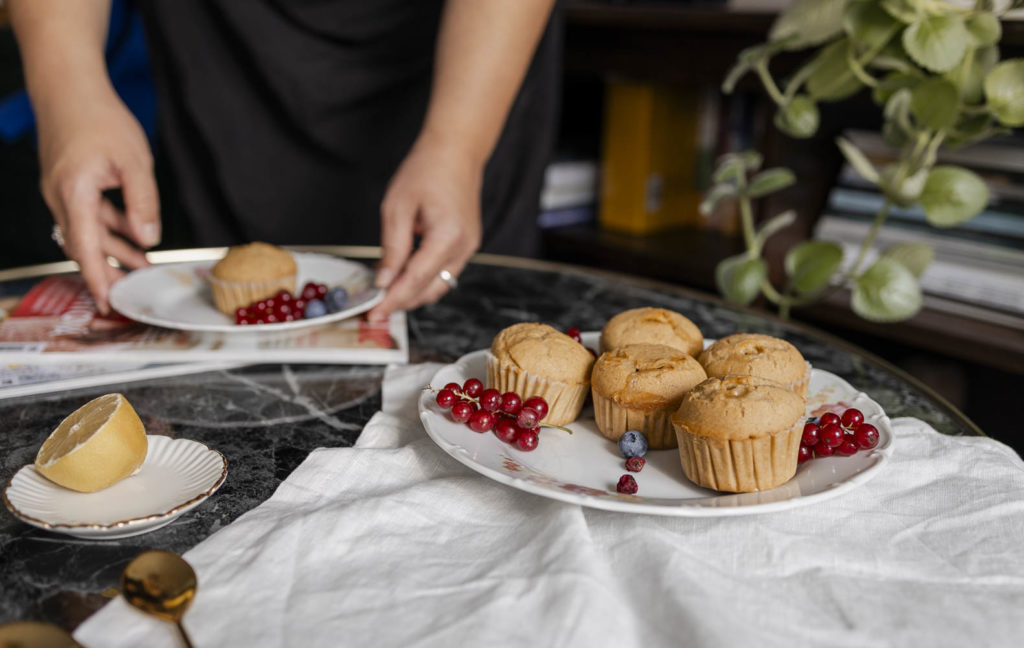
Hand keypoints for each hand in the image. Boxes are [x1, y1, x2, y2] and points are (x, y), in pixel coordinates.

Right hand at [37, 86, 158, 313]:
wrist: (69, 86)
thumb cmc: (100, 117)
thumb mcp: (134, 160)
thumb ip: (143, 203)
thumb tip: (149, 239)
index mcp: (74, 193)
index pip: (84, 247)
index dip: (96, 278)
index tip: (107, 303)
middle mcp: (60, 196)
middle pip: (83, 246)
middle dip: (107, 272)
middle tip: (130, 295)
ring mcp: (61, 191)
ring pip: (88, 232)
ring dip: (113, 251)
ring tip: (142, 269)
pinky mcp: (68, 185)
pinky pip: (88, 216)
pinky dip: (110, 230)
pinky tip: (134, 238)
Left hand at [367, 131, 482, 320]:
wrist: (456, 151)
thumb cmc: (425, 171)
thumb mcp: (397, 207)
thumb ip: (392, 248)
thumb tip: (384, 280)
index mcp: (447, 236)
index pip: (416, 279)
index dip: (393, 299)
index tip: (374, 313)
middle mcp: (463, 247)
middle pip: (431, 290)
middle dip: (403, 302)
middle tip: (376, 309)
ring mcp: (469, 247)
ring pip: (440, 285)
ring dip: (414, 294)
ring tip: (387, 296)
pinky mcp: (467, 245)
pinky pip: (445, 272)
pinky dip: (424, 280)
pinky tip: (403, 278)